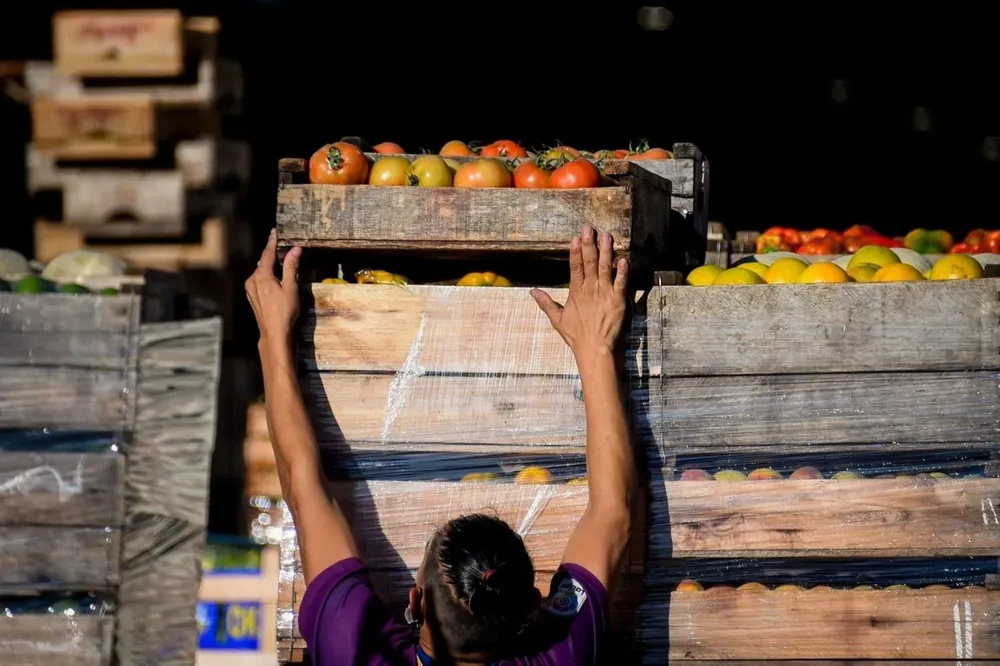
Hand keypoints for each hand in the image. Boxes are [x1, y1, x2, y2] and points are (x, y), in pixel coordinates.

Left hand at [245, 229, 302, 348]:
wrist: (274, 333)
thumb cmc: (284, 311)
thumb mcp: (291, 287)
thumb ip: (291, 267)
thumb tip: (295, 249)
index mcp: (261, 276)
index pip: (268, 254)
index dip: (272, 242)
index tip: (274, 232)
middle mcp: (252, 280)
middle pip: (263, 262)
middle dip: (271, 254)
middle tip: (279, 244)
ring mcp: (250, 290)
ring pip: (260, 272)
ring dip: (269, 265)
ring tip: (279, 260)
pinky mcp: (252, 297)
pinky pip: (259, 280)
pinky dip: (266, 275)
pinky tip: (273, 277)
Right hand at [531, 225, 627, 359]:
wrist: (595, 350)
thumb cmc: (577, 336)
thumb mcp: (557, 319)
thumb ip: (545, 303)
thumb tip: (531, 291)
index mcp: (576, 292)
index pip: (575, 267)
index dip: (576, 251)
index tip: (576, 238)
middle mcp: (590, 289)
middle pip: (589, 263)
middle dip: (589, 244)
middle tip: (589, 228)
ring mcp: (605, 294)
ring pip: (606, 268)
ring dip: (606, 251)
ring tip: (607, 236)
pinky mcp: (618, 300)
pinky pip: (621, 283)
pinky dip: (623, 271)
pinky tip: (623, 258)